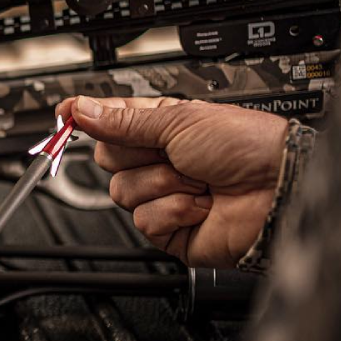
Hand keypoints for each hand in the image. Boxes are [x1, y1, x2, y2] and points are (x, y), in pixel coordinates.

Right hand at [55, 96, 288, 267]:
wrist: (277, 190)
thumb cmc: (245, 146)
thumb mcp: (178, 120)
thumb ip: (123, 120)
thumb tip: (82, 109)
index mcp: (161, 127)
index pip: (110, 122)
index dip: (87, 118)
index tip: (63, 114)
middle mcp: (159, 161)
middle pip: (108, 160)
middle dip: (138, 155)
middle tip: (170, 152)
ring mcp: (164, 196)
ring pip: (123, 192)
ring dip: (163, 184)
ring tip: (197, 180)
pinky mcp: (170, 230)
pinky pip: (144, 221)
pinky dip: (173, 211)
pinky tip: (200, 204)